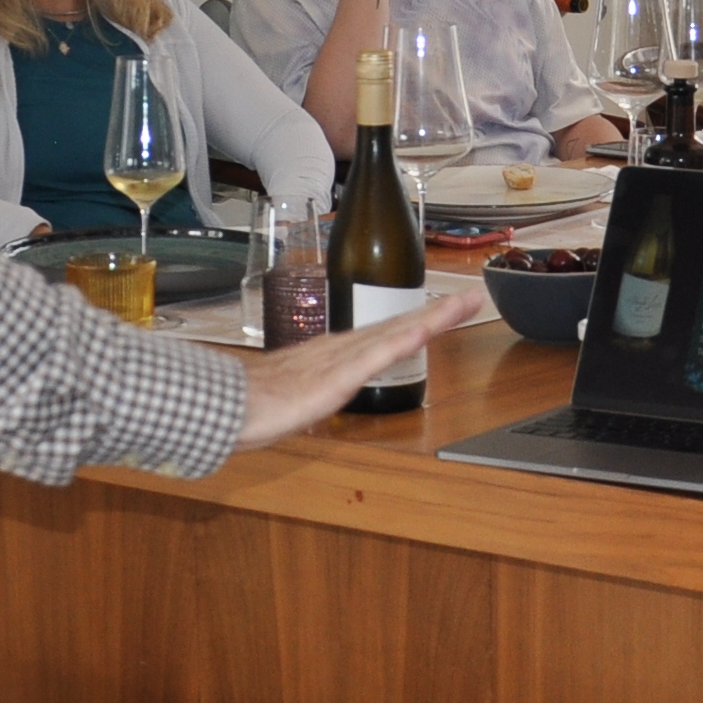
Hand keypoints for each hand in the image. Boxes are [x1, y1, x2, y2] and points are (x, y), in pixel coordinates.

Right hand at [234, 282, 490, 447]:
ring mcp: (345, 358)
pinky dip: (407, 338)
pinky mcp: (342, 375)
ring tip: (467, 302)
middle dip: (438, 311)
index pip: (384, 332)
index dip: (416, 319)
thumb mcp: (287, 396)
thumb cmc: (250, 404)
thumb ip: (302, 393)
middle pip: (399, 324)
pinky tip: (428, 329)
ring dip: (435, 317)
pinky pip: (381, 354)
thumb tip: (299, 398)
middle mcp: (344, 348)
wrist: (229, 406)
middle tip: (473, 296)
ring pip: (399, 331)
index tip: (445, 309)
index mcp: (333, 354)